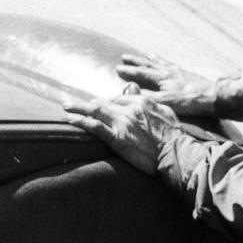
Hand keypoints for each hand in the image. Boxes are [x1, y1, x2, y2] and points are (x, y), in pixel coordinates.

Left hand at [64, 94, 182, 175]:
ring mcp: (122, 123)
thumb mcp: (164, 112)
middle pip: (104, 103)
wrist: (176, 153)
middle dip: (89, 103)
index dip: (107, 103)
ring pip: (95, 110)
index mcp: (143, 102)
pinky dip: (80, 121)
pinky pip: (93, 126)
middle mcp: (130, 109)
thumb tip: (132, 89)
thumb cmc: (174, 136)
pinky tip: (70, 119)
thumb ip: (147, 101)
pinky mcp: (116, 137)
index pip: (119, 99)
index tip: (99, 105)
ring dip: (78, 107)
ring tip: (67, 106)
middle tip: (76, 104)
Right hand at [116, 54, 242, 119]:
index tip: (116, 68)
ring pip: (162, 63)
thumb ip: (146, 98)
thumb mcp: (166, 102)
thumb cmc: (193, 101)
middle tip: (124, 56)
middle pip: (150, 65)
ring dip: (152, 60)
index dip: (129, 72)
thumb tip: (127, 95)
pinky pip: (174, 66)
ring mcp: (181, 72)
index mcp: (163, 78)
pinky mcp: (191, 76)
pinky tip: (169, 65)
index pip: (141, 74)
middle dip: (136, 62)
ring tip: (145, 55)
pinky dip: (167, 63)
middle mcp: (171, 72)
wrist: (219, 97)